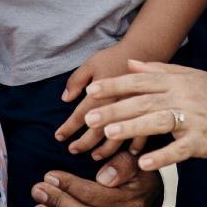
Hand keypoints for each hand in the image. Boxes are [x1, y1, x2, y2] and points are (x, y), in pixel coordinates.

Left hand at [30, 151, 165, 206]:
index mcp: (132, 200)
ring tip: (38, 206)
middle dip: (60, 203)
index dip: (71, 187)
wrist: (150, 198)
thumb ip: (124, 164)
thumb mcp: (138, 163)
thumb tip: (103, 177)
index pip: (96, 196)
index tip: (50, 175)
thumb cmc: (141, 175)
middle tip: (38, 189)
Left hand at [57, 44, 147, 160]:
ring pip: (119, 137)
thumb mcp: (90, 64)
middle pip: (98, 130)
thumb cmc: (113, 57)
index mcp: (100, 93)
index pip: (80, 116)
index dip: (68, 128)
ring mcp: (133, 110)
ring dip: (106, 149)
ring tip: (95, 156)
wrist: (142, 49)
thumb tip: (65, 99)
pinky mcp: (148, 111)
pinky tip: (129, 153)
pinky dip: (135, 146)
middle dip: (84, 143)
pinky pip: (143, 135)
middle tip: (72, 150)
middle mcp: (116, 104)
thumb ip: (76, 81)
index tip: (58, 137)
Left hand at [83, 59, 206, 170]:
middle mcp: (182, 97)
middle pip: (142, 102)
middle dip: (114, 109)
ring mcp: (192, 119)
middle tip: (89, 117)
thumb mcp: (189, 75)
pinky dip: (161, 156)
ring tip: (109, 134)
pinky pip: (179, 149)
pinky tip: (142, 163)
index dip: (114, 86)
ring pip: (157, 122)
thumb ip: (159, 69)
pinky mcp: (201, 141)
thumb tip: (130, 62)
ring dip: (132, 128)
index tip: (91, 92)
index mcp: (176, 81)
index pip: (139, 82)